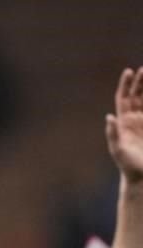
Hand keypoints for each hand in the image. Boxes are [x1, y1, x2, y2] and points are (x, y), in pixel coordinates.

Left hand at [108, 67, 142, 182]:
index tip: (128, 71)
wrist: (141, 176)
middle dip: (140, 82)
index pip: (123, 99)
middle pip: (136, 96)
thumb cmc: (127, 164)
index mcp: (123, 122)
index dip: (125, 85)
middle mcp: (133, 120)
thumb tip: (108, 116)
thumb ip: (113, 134)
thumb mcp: (118, 150)